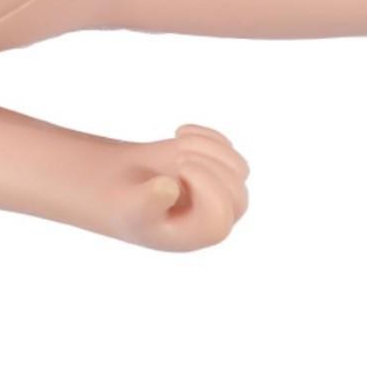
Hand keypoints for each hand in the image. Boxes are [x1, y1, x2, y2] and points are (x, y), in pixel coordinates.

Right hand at [102, 124, 250, 251]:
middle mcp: (218, 215)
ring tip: (177, 142)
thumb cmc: (130, 207)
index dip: (207, 185)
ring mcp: (223, 191)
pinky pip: (227, 147)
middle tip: (179, 159)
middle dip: (209, 167)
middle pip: (236, 192)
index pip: (221, 215)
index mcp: (201, 233)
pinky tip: (179, 133)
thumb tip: (169, 187)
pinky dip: (205, 135)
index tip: (181, 167)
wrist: (128, 191)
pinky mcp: (220, 167)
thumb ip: (147, 202)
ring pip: (238, 167)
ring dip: (208, 147)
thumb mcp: (132, 208)